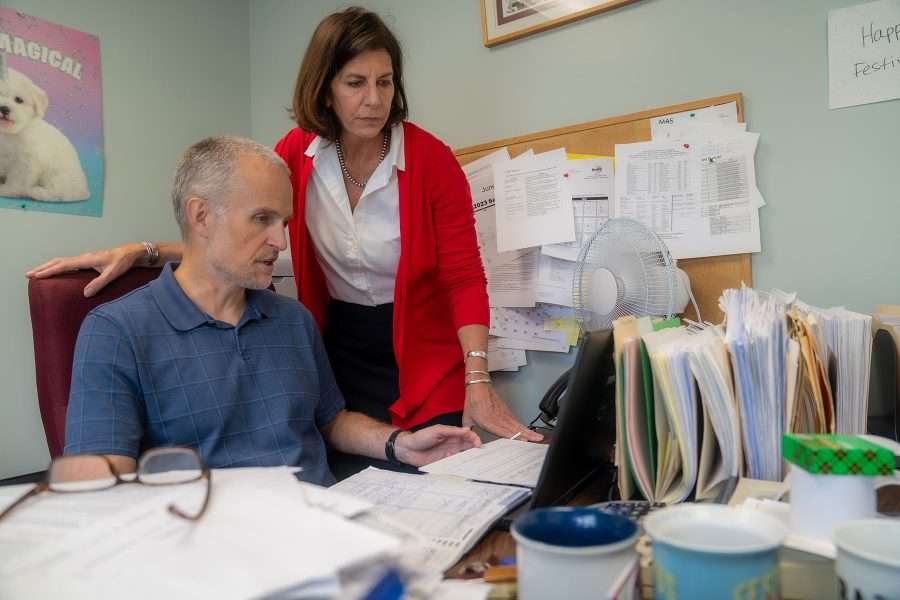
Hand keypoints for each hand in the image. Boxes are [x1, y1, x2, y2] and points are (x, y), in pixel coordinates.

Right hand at [26, 243, 144, 297]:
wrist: (132, 253)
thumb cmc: (123, 262)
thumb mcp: (113, 274)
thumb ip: (99, 283)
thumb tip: (85, 294)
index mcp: (87, 260)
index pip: (63, 265)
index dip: (48, 271)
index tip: (35, 276)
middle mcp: (83, 257)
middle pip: (58, 261)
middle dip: (43, 268)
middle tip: (29, 274)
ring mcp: (85, 259)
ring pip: (62, 261)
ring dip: (49, 266)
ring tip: (37, 273)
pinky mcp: (88, 261)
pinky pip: (68, 263)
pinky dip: (58, 266)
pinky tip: (56, 272)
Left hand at [394, 425, 481, 466]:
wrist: (408, 449)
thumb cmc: (421, 437)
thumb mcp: (437, 431)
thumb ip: (452, 431)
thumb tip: (467, 430)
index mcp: (451, 434)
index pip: (466, 436)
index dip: (474, 439)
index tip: (479, 444)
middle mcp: (452, 444)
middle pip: (467, 446)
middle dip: (475, 449)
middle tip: (482, 453)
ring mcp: (448, 454)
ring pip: (463, 455)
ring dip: (470, 457)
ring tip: (478, 461)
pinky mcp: (444, 463)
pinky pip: (455, 464)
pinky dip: (461, 465)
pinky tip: (467, 467)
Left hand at [463, 383, 542, 441]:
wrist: (478, 386)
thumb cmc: (473, 402)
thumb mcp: (467, 418)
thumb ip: (469, 432)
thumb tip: (470, 442)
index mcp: (488, 421)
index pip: (503, 431)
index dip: (514, 436)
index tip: (523, 440)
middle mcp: (498, 418)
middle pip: (515, 428)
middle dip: (527, 435)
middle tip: (537, 440)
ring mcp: (503, 414)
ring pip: (518, 424)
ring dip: (528, 431)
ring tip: (537, 437)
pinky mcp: (506, 411)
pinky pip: (516, 420)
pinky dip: (523, 426)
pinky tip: (528, 431)